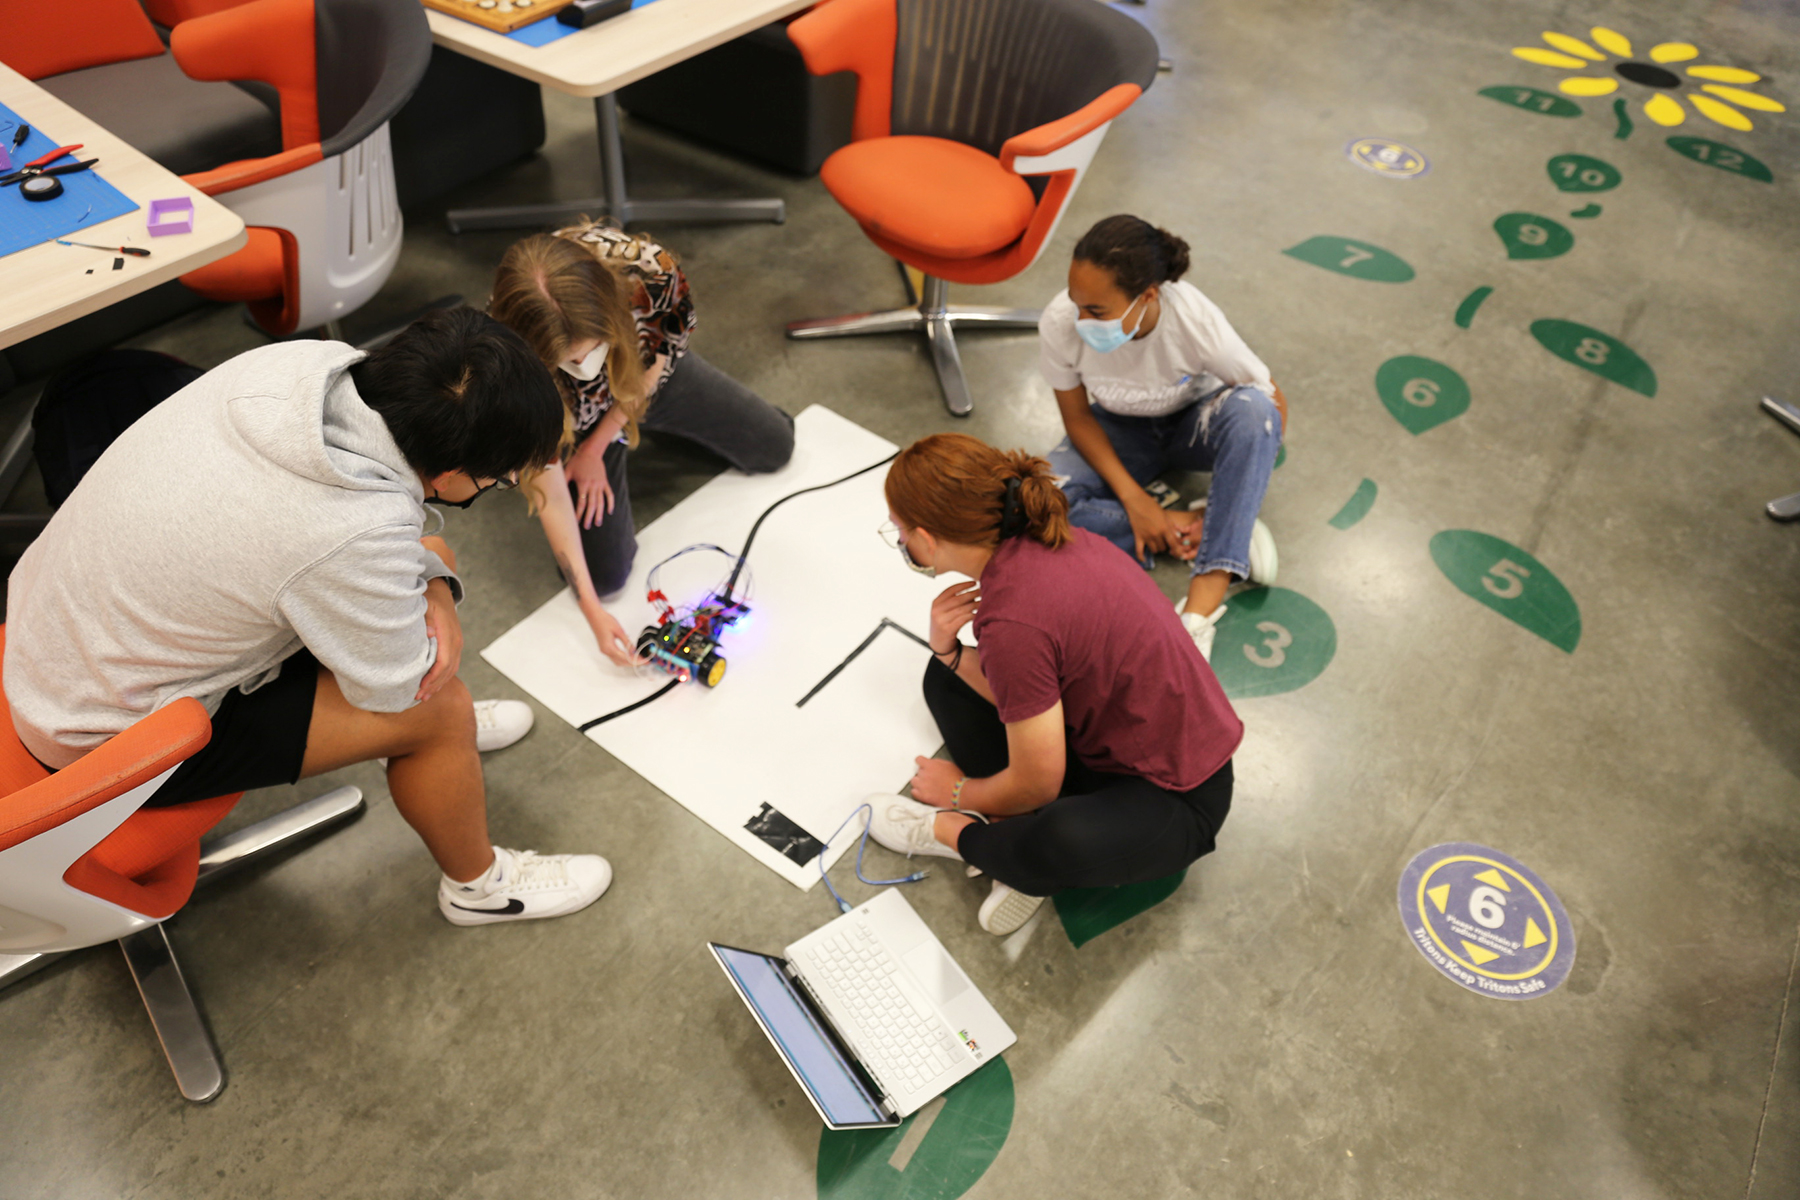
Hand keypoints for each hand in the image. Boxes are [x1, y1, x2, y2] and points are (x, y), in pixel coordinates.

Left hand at [417, 577, 462, 700]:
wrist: (442, 593)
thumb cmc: (430, 600)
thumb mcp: (426, 605)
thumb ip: (427, 620)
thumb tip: (430, 634)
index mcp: (448, 634)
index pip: (443, 661)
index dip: (433, 676)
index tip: (421, 686)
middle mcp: (456, 642)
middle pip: (448, 670)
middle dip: (434, 685)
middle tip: (419, 697)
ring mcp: (457, 645)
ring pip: (451, 670)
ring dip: (439, 684)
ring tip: (425, 696)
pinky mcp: (455, 646)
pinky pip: (452, 666)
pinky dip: (443, 678)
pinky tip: (434, 685)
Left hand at [567, 436, 614, 529]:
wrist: (591, 451)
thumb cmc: (577, 461)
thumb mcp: (568, 470)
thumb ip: (563, 482)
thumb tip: (555, 492)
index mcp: (583, 484)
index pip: (581, 503)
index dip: (578, 513)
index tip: (576, 521)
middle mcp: (593, 486)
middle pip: (592, 505)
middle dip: (589, 517)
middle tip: (587, 526)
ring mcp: (600, 485)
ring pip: (601, 502)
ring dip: (599, 513)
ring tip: (597, 523)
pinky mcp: (605, 482)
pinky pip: (609, 494)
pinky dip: (610, 503)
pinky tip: (609, 511)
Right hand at [584, 601, 641, 668]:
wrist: (594, 615)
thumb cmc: (605, 621)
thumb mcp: (619, 631)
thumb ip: (627, 642)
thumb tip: (634, 651)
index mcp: (609, 648)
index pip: (625, 658)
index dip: (636, 660)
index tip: (644, 660)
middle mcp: (606, 651)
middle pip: (621, 662)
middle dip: (633, 663)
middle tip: (644, 661)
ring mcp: (604, 650)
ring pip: (618, 661)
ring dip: (628, 662)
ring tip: (639, 659)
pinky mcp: (604, 648)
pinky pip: (615, 657)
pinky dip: (623, 658)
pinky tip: (630, 655)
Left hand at [910, 757, 964, 807]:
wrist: (959, 793)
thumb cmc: (957, 780)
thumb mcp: (948, 764)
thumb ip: (936, 762)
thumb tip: (931, 763)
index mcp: (930, 765)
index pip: (918, 760)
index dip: (921, 762)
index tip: (922, 764)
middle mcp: (924, 774)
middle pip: (918, 771)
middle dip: (923, 774)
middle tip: (931, 778)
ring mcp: (922, 786)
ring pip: (914, 781)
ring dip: (919, 782)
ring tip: (927, 785)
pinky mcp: (923, 796)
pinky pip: (913, 792)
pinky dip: (917, 792)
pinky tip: (923, 792)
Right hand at [928, 581, 979, 654]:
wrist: (938, 643)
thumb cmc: (945, 624)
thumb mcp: (943, 610)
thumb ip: (953, 601)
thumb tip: (973, 591)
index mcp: (936, 603)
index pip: (950, 590)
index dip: (963, 585)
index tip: (974, 583)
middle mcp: (937, 610)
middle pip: (957, 599)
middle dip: (971, 594)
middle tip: (982, 591)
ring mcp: (941, 620)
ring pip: (962, 609)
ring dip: (974, 604)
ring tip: (983, 602)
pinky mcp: (948, 630)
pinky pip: (964, 619)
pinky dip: (973, 615)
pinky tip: (979, 613)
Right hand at [1124, 493, 1199, 562]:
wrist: (1136, 502)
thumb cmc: (1152, 506)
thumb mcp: (1165, 515)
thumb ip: (1171, 527)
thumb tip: (1177, 537)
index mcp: (1165, 528)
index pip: (1174, 544)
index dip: (1178, 551)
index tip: (1180, 555)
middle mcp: (1156, 534)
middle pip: (1164, 548)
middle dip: (1165, 546)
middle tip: (1164, 541)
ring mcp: (1146, 537)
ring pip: (1155, 550)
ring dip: (1156, 548)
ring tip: (1156, 543)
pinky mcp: (1138, 537)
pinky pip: (1139, 551)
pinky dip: (1141, 557)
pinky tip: (1143, 560)